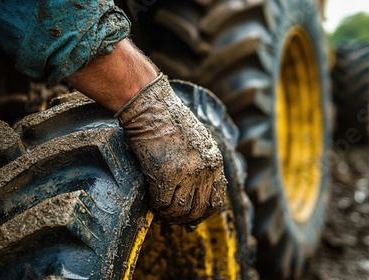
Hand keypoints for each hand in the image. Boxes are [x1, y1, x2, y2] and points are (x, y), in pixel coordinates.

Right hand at [116, 74, 226, 224]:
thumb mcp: (197, 141)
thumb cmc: (169, 120)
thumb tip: (193, 192)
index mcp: (215, 161)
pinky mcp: (166, 175)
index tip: (190, 216)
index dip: (202, 213)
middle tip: (171, 216)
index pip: (216, 200)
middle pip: (198, 209)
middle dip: (184, 217)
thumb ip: (200, 165)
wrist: (152, 107)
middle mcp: (205, 169)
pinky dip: (156, 207)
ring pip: (180, 210)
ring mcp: (187, 173)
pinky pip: (162, 204)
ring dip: (169, 214)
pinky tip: (151, 200)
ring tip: (160, 208)